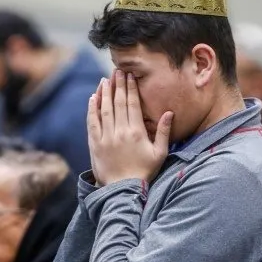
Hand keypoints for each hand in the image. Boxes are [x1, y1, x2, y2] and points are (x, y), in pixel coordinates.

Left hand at [87, 69, 172, 185]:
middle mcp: (119, 132)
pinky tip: (93, 98)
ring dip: (104, 93)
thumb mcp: (159, 153)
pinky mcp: (95, 144)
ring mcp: (105, 138)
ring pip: (103, 109)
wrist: (122, 190)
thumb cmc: (144, 172)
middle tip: (117, 71)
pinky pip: (92, 122)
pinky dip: (92, 108)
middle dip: (117, 85)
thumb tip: (169, 112)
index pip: (132, 104)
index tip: (129, 75)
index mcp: (136, 132)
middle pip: (118, 103)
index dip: (130, 88)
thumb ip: (163, 132)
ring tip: (105, 80)